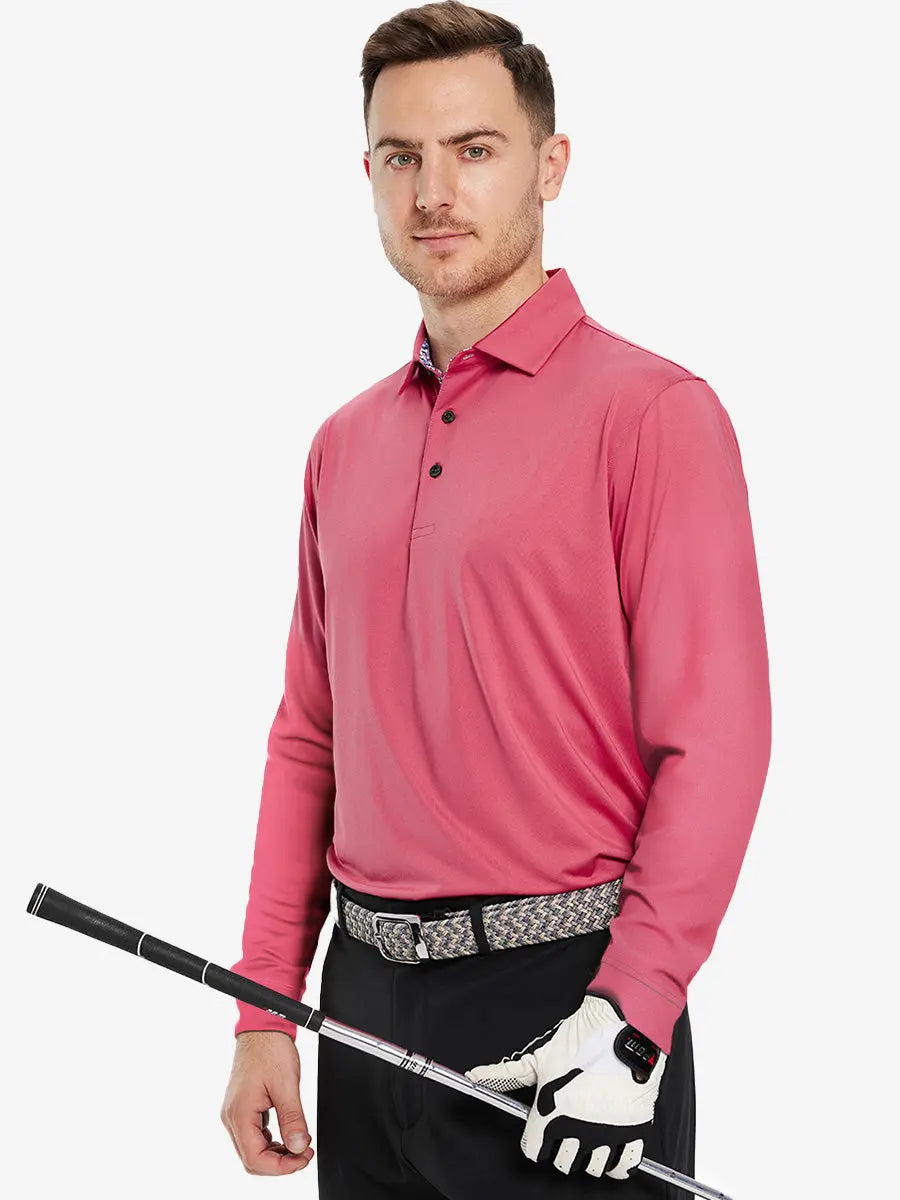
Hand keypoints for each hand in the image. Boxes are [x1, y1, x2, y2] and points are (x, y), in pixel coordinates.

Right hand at [220, 1030, 314, 1174]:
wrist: (263, 1027)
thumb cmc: (270, 1049)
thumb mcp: (287, 1085)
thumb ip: (293, 1119)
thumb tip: (298, 1147)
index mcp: (239, 1113)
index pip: (255, 1158)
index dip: (281, 1167)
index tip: (303, 1159)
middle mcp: (232, 1116)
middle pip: (252, 1158)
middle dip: (280, 1163)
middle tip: (305, 1153)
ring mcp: (235, 1112)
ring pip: (252, 1149)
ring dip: (276, 1153)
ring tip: (299, 1145)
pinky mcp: (242, 1107)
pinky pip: (254, 1135)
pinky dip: (271, 1140)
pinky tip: (287, 1134)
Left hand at [464, 993, 665, 1179]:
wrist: (619, 1028)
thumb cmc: (577, 1042)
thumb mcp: (538, 1060)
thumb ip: (506, 1074)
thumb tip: (473, 1075)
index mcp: (549, 1113)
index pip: (533, 1152)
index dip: (536, 1142)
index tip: (541, 1132)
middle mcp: (576, 1129)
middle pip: (562, 1163)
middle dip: (561, 1150)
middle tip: (566, 1133)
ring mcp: (605, 1131)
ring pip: (591, 1168)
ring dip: (588, 1158)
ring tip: (588, 1140)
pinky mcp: (632, 1130)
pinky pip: (624, 1166)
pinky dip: (617, 1165)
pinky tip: (611, 1152)